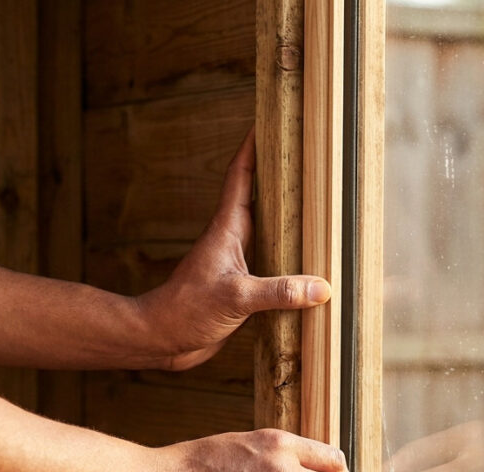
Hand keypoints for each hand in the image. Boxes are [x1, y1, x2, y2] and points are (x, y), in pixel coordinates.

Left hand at [137, 128, 329, 370]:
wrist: (162, 340)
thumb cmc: (185, 310)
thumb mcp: (236, 298)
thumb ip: (279, 291)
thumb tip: (321, 287)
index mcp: (227, 230)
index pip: (241, 176)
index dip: (254, 146)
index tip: (270, 119)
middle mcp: (233, 243)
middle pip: (261, 200)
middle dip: (281, 178)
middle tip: (307, 158)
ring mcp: (237, 266)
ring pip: (270, 236)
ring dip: (290, 223)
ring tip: (319, 209)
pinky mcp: (241, 291)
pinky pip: (272, 271)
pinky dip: (291, 266)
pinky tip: (309, 271)